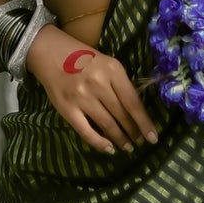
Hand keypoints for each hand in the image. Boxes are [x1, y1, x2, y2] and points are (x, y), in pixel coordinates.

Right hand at [26, 27, 158, 156]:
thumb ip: (120, 84)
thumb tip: (136, 111)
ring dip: (120, 139)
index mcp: (113, 70)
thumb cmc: (83, 58)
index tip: (153, 137)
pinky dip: (99, 143)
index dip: (144, 122)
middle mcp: (99, 84)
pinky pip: (87, 131)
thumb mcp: (107, 63)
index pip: (133, 102)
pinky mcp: (67, 109)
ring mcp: (82, 98)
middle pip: (122, 115)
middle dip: (134, 132)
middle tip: (140, 142)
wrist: (50, 53)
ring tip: (128, 146)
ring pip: (107, 125)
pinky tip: (109, 149)